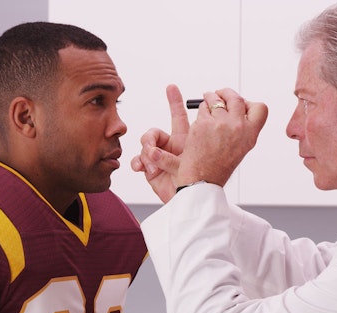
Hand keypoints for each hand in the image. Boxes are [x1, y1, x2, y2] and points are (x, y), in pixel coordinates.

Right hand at [131, 84, 189, 202]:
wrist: (189, 200)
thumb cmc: (198, 181)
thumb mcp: (197, 157)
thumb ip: (187, 143)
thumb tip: (177, 132)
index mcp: (185, 140)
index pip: (179, 116)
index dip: (175, 101)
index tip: (171, 87)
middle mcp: (170, 146)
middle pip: (155, 132)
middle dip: (151, 135)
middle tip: (153, 147)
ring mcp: (158, 157)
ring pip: (145, 145)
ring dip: (148, 155)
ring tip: (156, 167)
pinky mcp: (149, 168)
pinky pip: (138, 159)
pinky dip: (139, 163)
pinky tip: (143, 169)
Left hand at [177, 87, 267, 189]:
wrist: (202, 179)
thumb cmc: (219, 166)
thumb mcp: (241, 148)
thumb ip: (243, 127)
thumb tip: (237, 107)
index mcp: (250, 134)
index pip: (260, 108)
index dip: (250, 103)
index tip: (241, 104)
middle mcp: (237, 127)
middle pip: (236, 98)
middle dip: (226, 93)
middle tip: (220, 94)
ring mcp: (220, 124)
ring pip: (216, 99)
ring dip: (210, 98)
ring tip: (207, 104)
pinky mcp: (203, 123)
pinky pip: (203, 107)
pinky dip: (201, 110)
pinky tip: (201, 120)